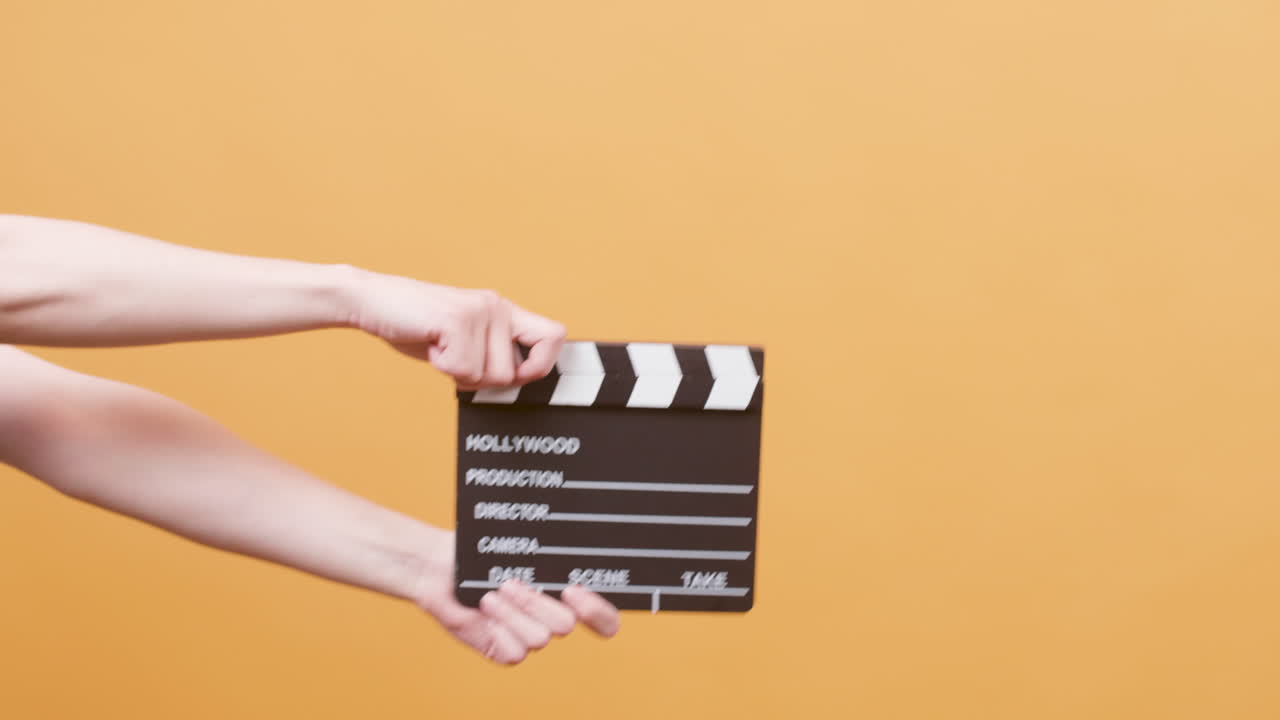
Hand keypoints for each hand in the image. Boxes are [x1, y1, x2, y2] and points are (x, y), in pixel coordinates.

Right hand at [345, 269, 565, 388]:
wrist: (371, 301)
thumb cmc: (416, 325)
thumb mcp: (463, 339)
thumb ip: (491, 354)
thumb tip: (517, 382)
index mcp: (504, 311)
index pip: (554, 336)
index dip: (542, 365)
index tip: (518, 375)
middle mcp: (498, 307)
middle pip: (512, 374)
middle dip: (481, 379)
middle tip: (455, 358)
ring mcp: (480, 311)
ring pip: (488, 376)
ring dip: (459, 373)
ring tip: (441, 347)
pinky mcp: (458, 320)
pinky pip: (463, 370)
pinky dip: (442, 367)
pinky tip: (431, 345)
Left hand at [411, 532, 620, 664]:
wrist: (439, 565)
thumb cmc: (481, 549)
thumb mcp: (520, 542)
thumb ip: (549, 551)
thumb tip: (572, 536)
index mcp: (564, 591)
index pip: (603, 618)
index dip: (598, 611)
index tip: (573, 590)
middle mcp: (549, 616)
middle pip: (567, 625)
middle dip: (539, 602)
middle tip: (512, 582)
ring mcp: (527, 634)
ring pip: (540, 638)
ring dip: (513, 611)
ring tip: (491, 592)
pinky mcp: (504, 650)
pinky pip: (515, 652)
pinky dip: (498, 627)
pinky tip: (483, 609)